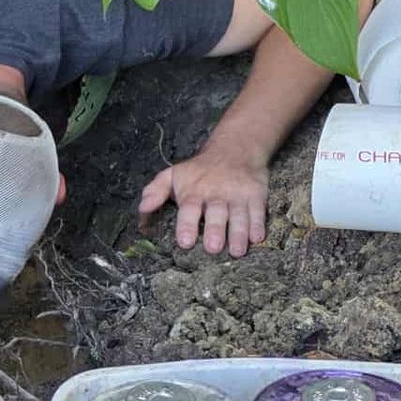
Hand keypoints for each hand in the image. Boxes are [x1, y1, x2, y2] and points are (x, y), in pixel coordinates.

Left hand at [138, 144, 268, 257]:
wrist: (235, 149)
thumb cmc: (198, 171)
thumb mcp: (173, 175)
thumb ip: (155, 191)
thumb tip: (142, 209)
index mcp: (194, 192)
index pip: (189, 209)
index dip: (187, 225)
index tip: (185, 242)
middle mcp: (216, 194)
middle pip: (216, 214)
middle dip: (215, 231)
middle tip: (213, 248)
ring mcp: (237, 195)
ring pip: (239, 215)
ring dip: (239, 233)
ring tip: (237, 251)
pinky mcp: (256, 195)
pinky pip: (258, 211)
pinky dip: (258, 225)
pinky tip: (257, 239)